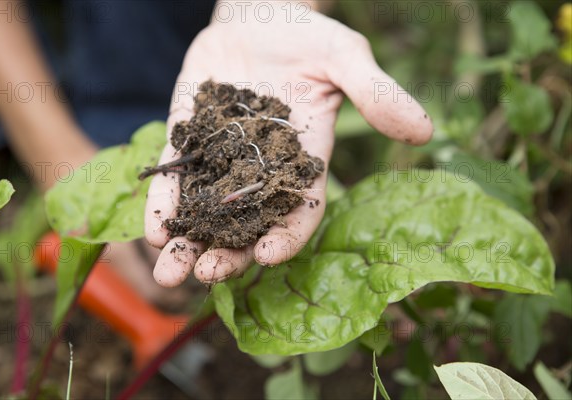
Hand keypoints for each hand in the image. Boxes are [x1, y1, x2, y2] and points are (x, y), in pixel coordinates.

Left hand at [145, 4, 432, 286]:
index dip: (287, 235)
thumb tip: (424, 131)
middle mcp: (260, 169)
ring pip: (205, 210)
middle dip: (228, 252)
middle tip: (206, 274)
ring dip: (187, 243)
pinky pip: (175, 176)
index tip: (268, 255)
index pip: (298, 209)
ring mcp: (220, 156)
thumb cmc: (306, 34)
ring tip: (169, 273)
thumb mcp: (344, 57)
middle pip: (246, 223)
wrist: (257, 12)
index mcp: (302, 160)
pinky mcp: (188, 137)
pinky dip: (164, 203)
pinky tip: (153, 230)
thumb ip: (376, 93)